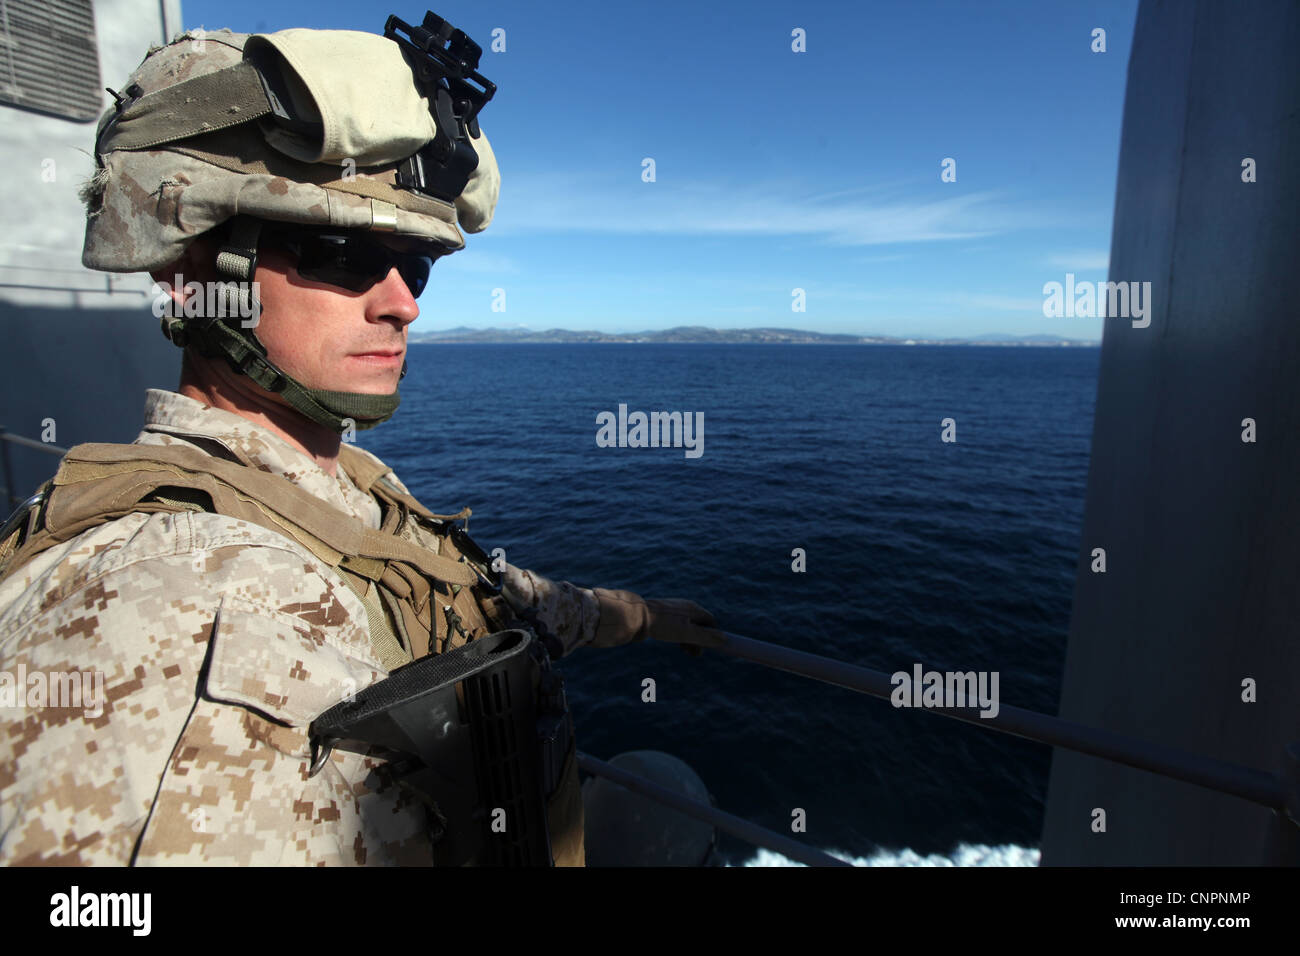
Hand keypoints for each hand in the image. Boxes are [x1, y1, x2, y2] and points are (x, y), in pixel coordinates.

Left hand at [592, 589, 725, 651]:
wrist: (635, 617)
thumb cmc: (662, 625)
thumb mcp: (687, 634)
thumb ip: (706, 638)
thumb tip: (725, 640)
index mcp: (693, 609)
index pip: (711, 622)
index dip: (713, 635)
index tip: (710, 649)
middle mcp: (684, 607)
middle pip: (699, 625)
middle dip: (700, 640)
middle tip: (695, 654)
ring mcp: (673, 611)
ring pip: (686, 627)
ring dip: (689, 640)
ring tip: (685, 651)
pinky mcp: (662, 615)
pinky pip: (675, 626)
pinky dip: (678, 636)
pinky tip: (671, 641)